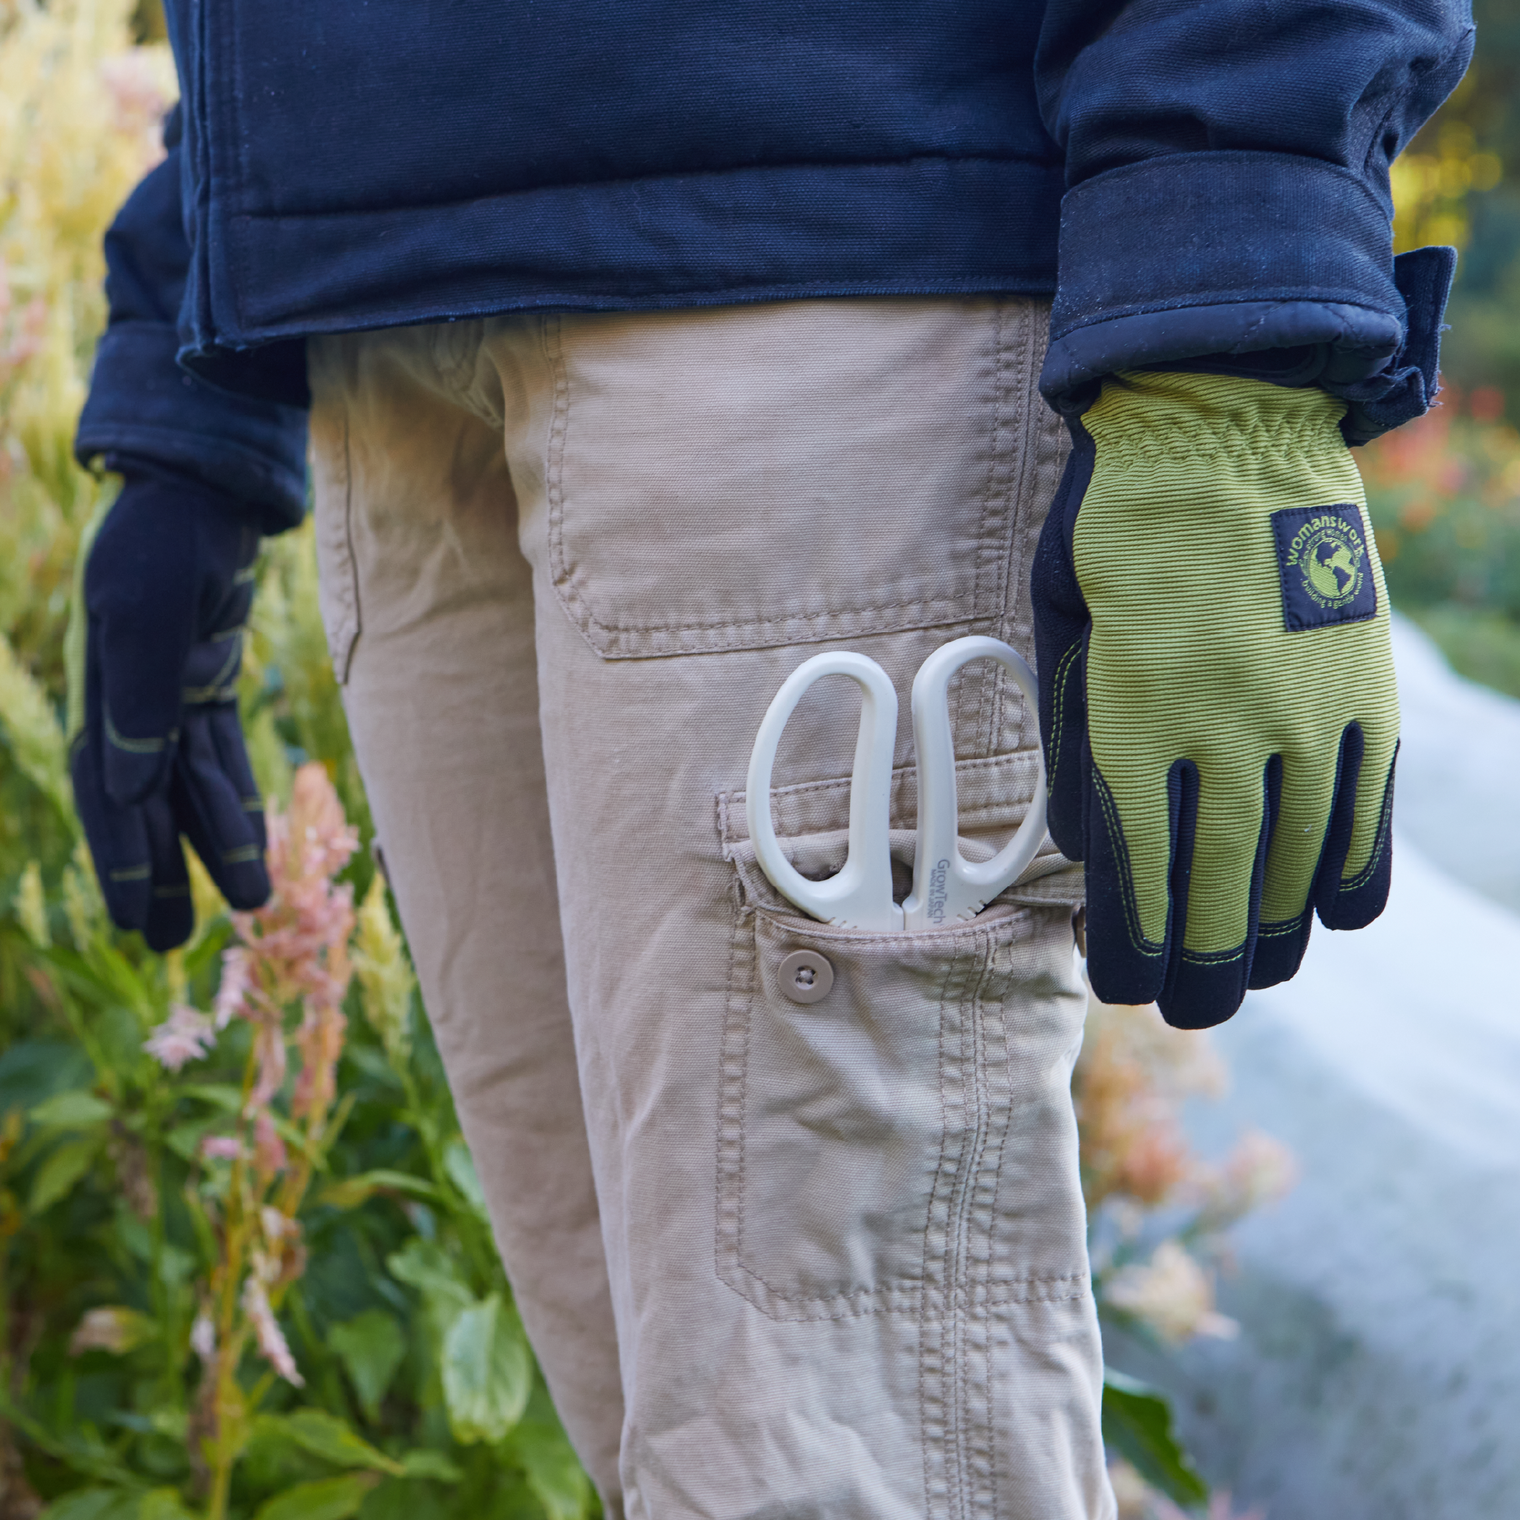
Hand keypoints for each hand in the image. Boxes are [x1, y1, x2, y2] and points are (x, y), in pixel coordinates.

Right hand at [71, 475, 270, 950]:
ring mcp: (168, 695)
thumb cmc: (165, 541)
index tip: (135, 918)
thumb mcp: (145, 611)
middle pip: (145, 805)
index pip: (108, 793)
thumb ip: (138, 697)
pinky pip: (220, 754)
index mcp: (99, 695)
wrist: (202, 488)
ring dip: (212, 845)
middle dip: (161, 871)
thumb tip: (130, 783)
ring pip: (190, 787)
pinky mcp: (205, 683)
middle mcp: (129, 705)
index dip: (124, 857)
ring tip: (240, 908)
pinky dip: (234, 797)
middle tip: (170, 944)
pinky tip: (249, 842)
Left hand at [1032, 371, 1397, 1027]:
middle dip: (1203, 966)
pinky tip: (1334, 912)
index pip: (1137, 873)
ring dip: (1275, 934)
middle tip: (1192, 1010)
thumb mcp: (1064, 633)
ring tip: (1254, 976)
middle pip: (1220, 890)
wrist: (1224, 426)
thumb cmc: (1118, 534)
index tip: (1125, 985)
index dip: (1133, 943)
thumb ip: (1079, 746)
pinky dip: (1351, 872)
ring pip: (1300, 866)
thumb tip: (1095, 847)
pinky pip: (1368, 809)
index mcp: (1138, 721)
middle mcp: (1231, 735)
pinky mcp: (1364, 693)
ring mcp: (1311, 717)